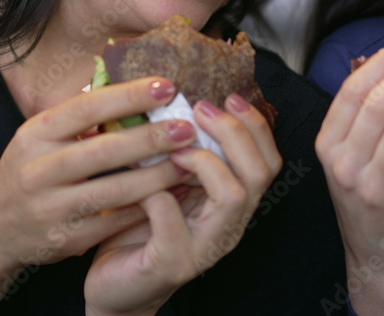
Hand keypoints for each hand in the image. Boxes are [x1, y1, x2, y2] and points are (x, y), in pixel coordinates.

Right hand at [0, 77, 197, 308]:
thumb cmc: (29, 169)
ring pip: (115, 190)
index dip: (129, 96)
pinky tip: (176, 194)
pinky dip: (149, 207)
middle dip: (151, 138)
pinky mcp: (67, 238)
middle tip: (187, 127)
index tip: (167, 86)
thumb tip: (124, 74)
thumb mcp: (41, 136)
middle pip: (104, 150)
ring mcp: (52, 208)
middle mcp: (38, 170)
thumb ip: (79, 112)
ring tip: (190, 162)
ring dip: (158, 176)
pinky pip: (115, 222)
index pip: (86, 108)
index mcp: (35, 134)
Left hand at [83, 93, 281, 315]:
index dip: (255, 126)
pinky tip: (142, 190)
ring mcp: (205, 247)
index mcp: (231, 204)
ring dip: (206, 162)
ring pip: (234, 196)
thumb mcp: (167, 184)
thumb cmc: (139, 228)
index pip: (268, 161)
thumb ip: (180, 152)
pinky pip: (174, 225)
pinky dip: (159, 198)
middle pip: (260, 173)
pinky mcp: (173, 263)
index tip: (230, 96)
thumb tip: (172, 100)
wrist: (116, 287)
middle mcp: (229, 226)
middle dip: (235, 133)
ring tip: (176, 149)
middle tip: (201, 109)